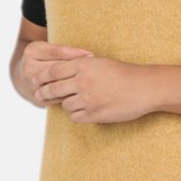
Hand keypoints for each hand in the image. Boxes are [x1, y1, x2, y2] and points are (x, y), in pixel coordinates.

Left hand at [32, 49, 154, 123]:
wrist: (144, 87)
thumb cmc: (124, 73)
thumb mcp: (100, 63)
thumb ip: (80, 66)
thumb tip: (61, 72)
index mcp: (83, 66)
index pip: (53, 71)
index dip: (42, 77)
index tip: (36, 81)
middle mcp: (83, 82)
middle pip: (54, 89)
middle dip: (45, 93)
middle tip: (40, 96)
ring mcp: (88, 99)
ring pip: (65, 105)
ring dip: (67, 104)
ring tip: (77, 102)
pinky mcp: (95, 114)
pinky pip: (76, 117)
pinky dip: (78, 115)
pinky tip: (86, 111)